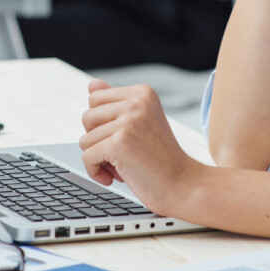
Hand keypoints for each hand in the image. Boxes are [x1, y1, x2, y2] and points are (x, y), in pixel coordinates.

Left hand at [79, 79, 204, 216]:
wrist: (184, 185)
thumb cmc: (161, 158)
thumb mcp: (141, 123)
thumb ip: (116, 103)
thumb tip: (91, 85)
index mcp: (142, 93)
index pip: (95, 99)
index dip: (103, 124)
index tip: (124, 139)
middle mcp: (136, 102)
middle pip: (87, 117)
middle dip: (98, 140)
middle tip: (124, 153)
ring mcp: (128, 122)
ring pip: (85, 140)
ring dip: (100, 159)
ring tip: (125, 165)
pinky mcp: (119, 144)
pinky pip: (87, 157)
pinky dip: (96, 172)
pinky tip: (118, 176)